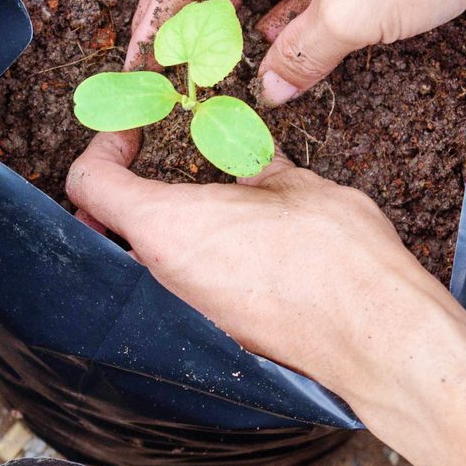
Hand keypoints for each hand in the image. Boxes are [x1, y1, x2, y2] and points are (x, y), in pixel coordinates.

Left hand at [65, 137, 459, 396]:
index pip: (90, 183)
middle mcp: (161, 276)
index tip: (130, 133)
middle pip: (106, 224)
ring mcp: (184, 309)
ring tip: (199, 191)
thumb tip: (246, 152)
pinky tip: (230, 237)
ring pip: (142, 258)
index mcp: (166, 228)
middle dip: (122, 187)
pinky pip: (180, 285)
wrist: (375, 333)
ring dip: (157, 222)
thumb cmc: (336, 258)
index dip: (102, 147)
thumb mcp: (292, 185)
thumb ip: (254, 164)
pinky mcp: (213, 330)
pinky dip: (191, 255)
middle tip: (150, 157)